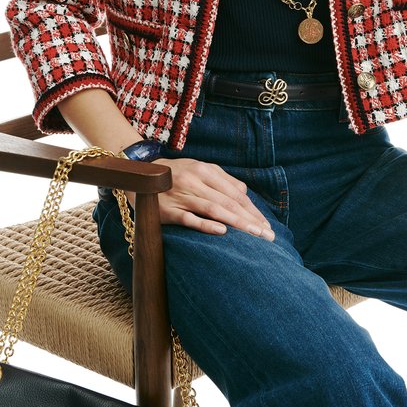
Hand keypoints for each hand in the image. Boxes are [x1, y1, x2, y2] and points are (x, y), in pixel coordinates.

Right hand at [142, 158, 274, 239]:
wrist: (138, 173)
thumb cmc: (175, 174)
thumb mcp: (200, 169)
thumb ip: (222, 180)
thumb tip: (244, 194)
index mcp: (206, 171)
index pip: (235, 193)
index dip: (253, 210)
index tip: (266, 226)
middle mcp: (195, 181)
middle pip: (228, 202)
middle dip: (251, 220)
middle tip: (268, 236)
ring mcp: (181, 195)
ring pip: (213, 209)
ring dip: (237, 223)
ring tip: (254, 235)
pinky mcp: (166, 210)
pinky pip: (188, 218)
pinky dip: (205, 224)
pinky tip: (221, 231)